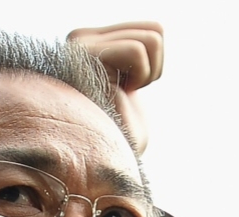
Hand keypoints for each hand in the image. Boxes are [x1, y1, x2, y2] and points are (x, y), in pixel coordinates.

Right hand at [67, 21, 163, 154]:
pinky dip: (137, 77)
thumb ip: (139, 52)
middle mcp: (83, 37)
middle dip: (155, 69)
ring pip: (151, 37)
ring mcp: (82, 43)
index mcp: (95, 42)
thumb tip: (154, 29)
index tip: (130, 91)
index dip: (156, 65)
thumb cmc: (119, 137)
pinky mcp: (84, 54)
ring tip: (121, 94)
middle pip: (155, 29)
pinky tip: (116, 93)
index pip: (151, 29)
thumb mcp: (133, 85)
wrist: (99, 166)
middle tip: (128, 94)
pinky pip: (137, 50)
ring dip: (147, 75)